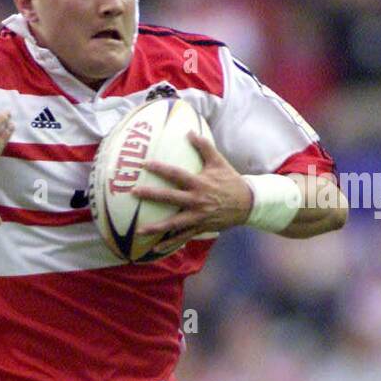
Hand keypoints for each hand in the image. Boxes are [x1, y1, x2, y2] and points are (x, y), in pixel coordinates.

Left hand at [133, 131, 252, 241]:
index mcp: (200, 183)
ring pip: (174, 223)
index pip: (177, 174)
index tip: (145, 164)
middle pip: (170, 198)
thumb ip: (204, 147)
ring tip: (139, 231)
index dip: (161, 169)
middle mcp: (197, 200)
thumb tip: (189, 131)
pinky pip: (182, 237)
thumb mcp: (219, 162)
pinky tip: (154, 249)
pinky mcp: (200, 227)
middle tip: (134, 193)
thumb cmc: (230, 181)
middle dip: (151, 195)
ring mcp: (198, 216)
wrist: (247, 203)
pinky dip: (169, 244)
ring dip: (156, 228)